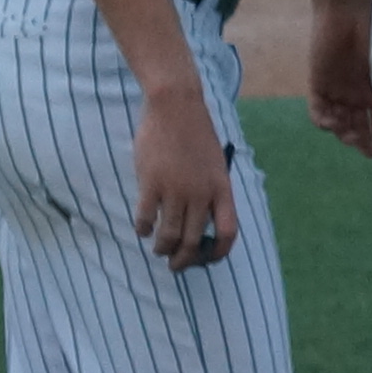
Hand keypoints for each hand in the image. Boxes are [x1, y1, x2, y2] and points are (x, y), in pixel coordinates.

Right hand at [132, 94, 238, 269]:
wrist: (176, 107)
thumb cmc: (196, 134)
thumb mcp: (215, 164)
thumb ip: (211, 191)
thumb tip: (202, 222)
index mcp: (222, 187)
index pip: (229, 231)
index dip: (220, 252)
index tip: (209, 260)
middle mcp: (201, 193)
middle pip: (195, 240)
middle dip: (184, 259)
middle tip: (175, 265)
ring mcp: (176, 189)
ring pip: (169, 235)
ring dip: (163, 248)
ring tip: (159, 250)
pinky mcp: (151, 184)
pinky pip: (146, 218)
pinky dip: (143, 229)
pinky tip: (142, 229)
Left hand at [308, 2, 371, 157]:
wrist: (346, 12)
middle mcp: (358, 95)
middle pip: (362, 127)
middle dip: (366, 141)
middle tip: (370, 151)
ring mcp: (338, 92)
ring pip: (341, 123)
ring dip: (346, 133)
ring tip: (352, 137)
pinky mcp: (318, 86)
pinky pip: (318, 111)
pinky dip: (324, 121)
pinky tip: (332, 123)